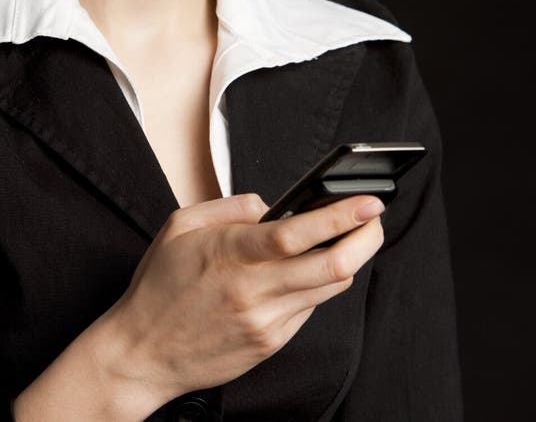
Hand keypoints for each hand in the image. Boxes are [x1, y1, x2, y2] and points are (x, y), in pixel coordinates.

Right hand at [102, 192, 384, 407]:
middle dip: (367, 238)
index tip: (369, 201)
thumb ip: (231, 206)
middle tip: (375, 219)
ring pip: (330, 287)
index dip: (341, 215)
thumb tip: (271, 205)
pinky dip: (318, 284)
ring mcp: (266, 321)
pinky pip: (309, 308)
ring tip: (354, 237)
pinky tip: (311, 271)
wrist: (141, 354)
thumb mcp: (180, 225)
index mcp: (231, 253)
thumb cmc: (159, 286)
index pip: (299, 233)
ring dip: (350, 259)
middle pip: (332, 265)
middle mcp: (254, 290)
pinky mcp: (270, 343)